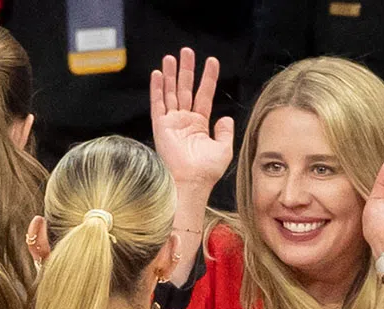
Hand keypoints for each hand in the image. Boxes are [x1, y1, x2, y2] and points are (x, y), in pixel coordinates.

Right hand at [150, 48, 234, 190]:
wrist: (191, 182)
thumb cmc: (206, 172)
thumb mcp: (223, 149)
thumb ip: (225, 131)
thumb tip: (225, 118)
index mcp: (199, 125)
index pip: (204, 95)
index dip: (208, 79)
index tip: (212, 62)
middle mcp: (184, 121)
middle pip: (185, 89)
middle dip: (187, 70)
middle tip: (187, 52)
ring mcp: (172, 123)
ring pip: (171, 93)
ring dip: (171, 74)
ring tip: (172, 57)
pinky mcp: (161, 127)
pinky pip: (158, 104)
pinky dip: (158, 89)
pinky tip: (159, 74)